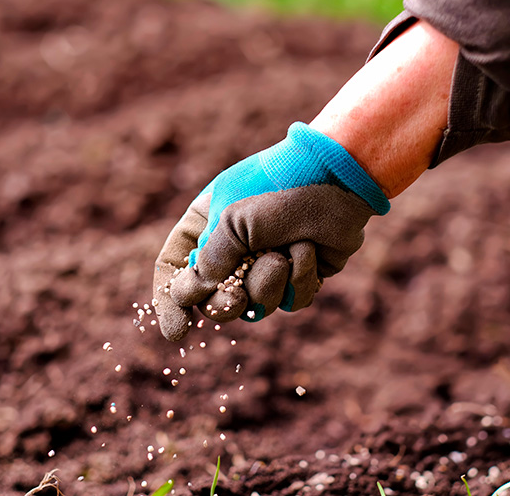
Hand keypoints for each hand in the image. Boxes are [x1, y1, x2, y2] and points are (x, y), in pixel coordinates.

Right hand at [153, 122, 389, 340]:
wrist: (337, 178)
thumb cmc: (278, 188)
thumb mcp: (232, 221)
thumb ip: (209, 262)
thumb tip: (189, 296)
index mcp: (206, 226)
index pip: (175, 269)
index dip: (171, 302)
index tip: (178, 331)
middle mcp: (234, 249)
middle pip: (214, 300)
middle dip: (226, 304)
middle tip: (236, 299)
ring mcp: (267, 264)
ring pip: (256, 306)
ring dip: (268, 284)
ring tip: (283, 254)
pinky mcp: (300, 276)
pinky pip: (291, 302)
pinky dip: (300, 279)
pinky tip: (308, 250)